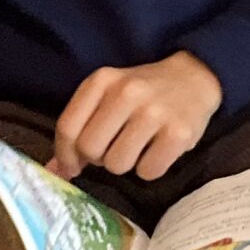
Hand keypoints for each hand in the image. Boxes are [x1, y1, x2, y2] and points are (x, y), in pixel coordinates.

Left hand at [52, 51, 222, 182]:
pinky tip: (157, 151)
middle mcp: (127, 93)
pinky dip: (150, 168)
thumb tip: (54, 172)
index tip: (73, 166)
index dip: (65, 155)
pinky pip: (148, 171)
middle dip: (99, 158)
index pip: (68, 127)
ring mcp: (155, 112)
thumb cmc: (143, 93)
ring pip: (118, 164)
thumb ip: (79, 128)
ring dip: (126, 164)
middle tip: (114, 148)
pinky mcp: (179, 133)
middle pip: (90, 149)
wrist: (194, 78)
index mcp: (103, 80)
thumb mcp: (108, 97)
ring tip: (138, 147)